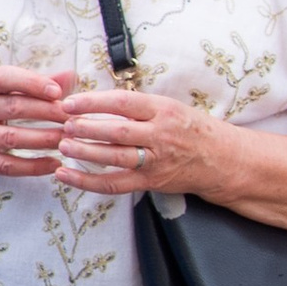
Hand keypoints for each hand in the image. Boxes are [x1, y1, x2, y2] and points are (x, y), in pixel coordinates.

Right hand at [0, 66, 74, 179]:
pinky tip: (54, 165)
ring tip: (70, 141)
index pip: (4, 78)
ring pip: (12, 139)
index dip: (31, 83)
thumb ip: (34, 83)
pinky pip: (6, 165)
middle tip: (76, 118)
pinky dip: (32, 167)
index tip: (57, 91)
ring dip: (45, 140)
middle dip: (49, 113)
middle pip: (14, 109)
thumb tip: (71, 76)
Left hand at [54, 87, 214, 199]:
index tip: (69, 102)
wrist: (223, 159)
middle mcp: (160, 134)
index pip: (123, 103)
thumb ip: (137, 106)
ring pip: (115, 157)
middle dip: (87, 128)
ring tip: (63, 145)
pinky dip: (87, 181)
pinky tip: (65, 175)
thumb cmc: (190, 129)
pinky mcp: (150, 182)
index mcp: (163, 110)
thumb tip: (93, 101)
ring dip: (85, 152)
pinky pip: (114, 184)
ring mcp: (156, 160)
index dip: (93, 102)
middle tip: (63, 124)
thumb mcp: (170, 108)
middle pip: (118, 131)